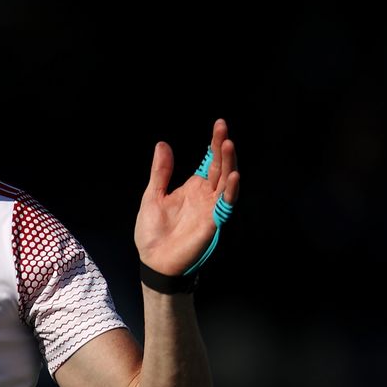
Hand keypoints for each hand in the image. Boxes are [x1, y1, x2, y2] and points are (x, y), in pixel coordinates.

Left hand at [135, 118, 239, 274]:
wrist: (154, 261)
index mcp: (193, 188)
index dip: (214, 145)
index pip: (209, 161)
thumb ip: (161, 171)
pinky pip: (225, 204)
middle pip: (219, 167)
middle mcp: (206, 196)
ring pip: (225, 181)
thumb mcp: (153, 195)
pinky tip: (233, 175)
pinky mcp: (213, 222)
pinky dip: (230, 190)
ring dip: (229, 163)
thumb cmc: (153, 232)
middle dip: (222, 147)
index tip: (219, 125)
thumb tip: (162, 144)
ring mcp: (211, 208)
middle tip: (222, 127)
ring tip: (228, 144)